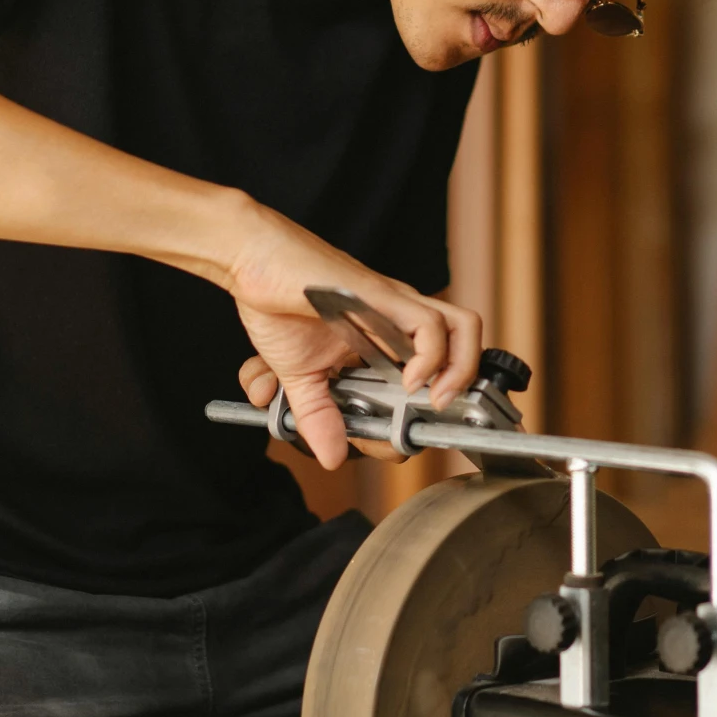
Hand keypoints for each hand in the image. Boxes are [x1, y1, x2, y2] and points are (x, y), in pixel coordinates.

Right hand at [227, 202, 482, 469]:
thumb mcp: (299, 377)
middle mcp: (399, 318)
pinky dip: (431, 358)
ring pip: (462, 329)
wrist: (252, 258)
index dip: (422, 416)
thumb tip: (331, 458)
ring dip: (460, 372)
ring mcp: (394, 305)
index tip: (394, 444)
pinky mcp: (381, 296)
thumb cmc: (278, 304)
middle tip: (427, 423)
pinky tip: (408, 381)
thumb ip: (318, 416)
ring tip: (434, 402)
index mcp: (387, 335)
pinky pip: (429, 325)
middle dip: (461, 392)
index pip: (432, 375)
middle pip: (464, 346)